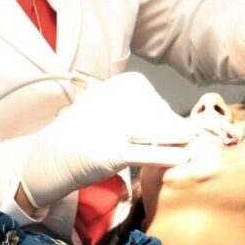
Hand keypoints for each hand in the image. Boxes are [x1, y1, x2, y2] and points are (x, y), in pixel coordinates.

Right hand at [21, 72, 196, 206]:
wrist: (53, 155)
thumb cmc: (84, 132)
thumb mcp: (105, 106)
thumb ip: (134, 108)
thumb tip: (171, 117)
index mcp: (109, 87)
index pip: (147, 95)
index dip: (161, 109)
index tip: (164, 119)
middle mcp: (110, 103)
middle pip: (155, 112)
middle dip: (170, 125)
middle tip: (181, 135)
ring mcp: (110, 129)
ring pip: (155, 130)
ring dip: (178, 135)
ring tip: (191, 141)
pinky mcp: (111, 154)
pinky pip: (146, 153)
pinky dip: (168, 155)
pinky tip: (183, 156)